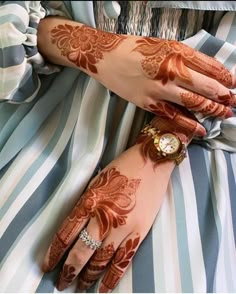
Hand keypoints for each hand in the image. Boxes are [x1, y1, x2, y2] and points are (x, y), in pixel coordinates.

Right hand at [38, 17, 235, 133]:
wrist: (105, 57)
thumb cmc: (134, 48)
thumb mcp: (163, 43)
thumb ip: (185, 56)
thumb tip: (206, 70)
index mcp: (176, 52)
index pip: (211, 67)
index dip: (226, 77)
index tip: (234, 85)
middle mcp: (171, 71)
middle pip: (207, 87)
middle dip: (225, 96)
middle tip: (235, 103)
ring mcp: (159, 89)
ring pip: (194, 103)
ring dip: (213, 110)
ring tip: (226, 115)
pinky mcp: (148, 103)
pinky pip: (174, 116)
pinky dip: (189, 124)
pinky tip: (201, 130)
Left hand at [42, 107, 197, 291]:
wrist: (151, 161)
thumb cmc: (122, 168)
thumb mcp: (96, 181)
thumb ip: (85, 204)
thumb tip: (74, 229)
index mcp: (89, 201)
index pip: (65, 234)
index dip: (54, 253)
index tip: (47, 265)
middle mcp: (104, 216)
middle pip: (82, 251)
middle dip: (69, 271)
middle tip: (61, 283)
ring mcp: (123, 226)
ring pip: (102, 260)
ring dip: (88, 277)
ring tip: (79, 287)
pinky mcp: (140, 231)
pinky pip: (124, 260)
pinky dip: (112, 278)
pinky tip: (103, 288)